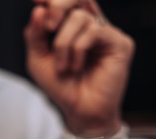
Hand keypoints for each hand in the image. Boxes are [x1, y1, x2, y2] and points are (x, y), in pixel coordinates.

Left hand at [24, 0, 133, 136]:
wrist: (79, 111)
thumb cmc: (62, 87)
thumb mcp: (38, 60)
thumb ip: (35, 34)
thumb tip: (38, 8)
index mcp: (74, 26)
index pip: (67, 2)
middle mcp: (93, 25)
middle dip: (57, 6)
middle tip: (49, 28)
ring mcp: (107, 33)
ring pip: (80, 17)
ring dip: (63, 43)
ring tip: (63, 67)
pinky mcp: (120, 43)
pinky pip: (93, 31)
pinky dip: (77, 49)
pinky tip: (76, 66)